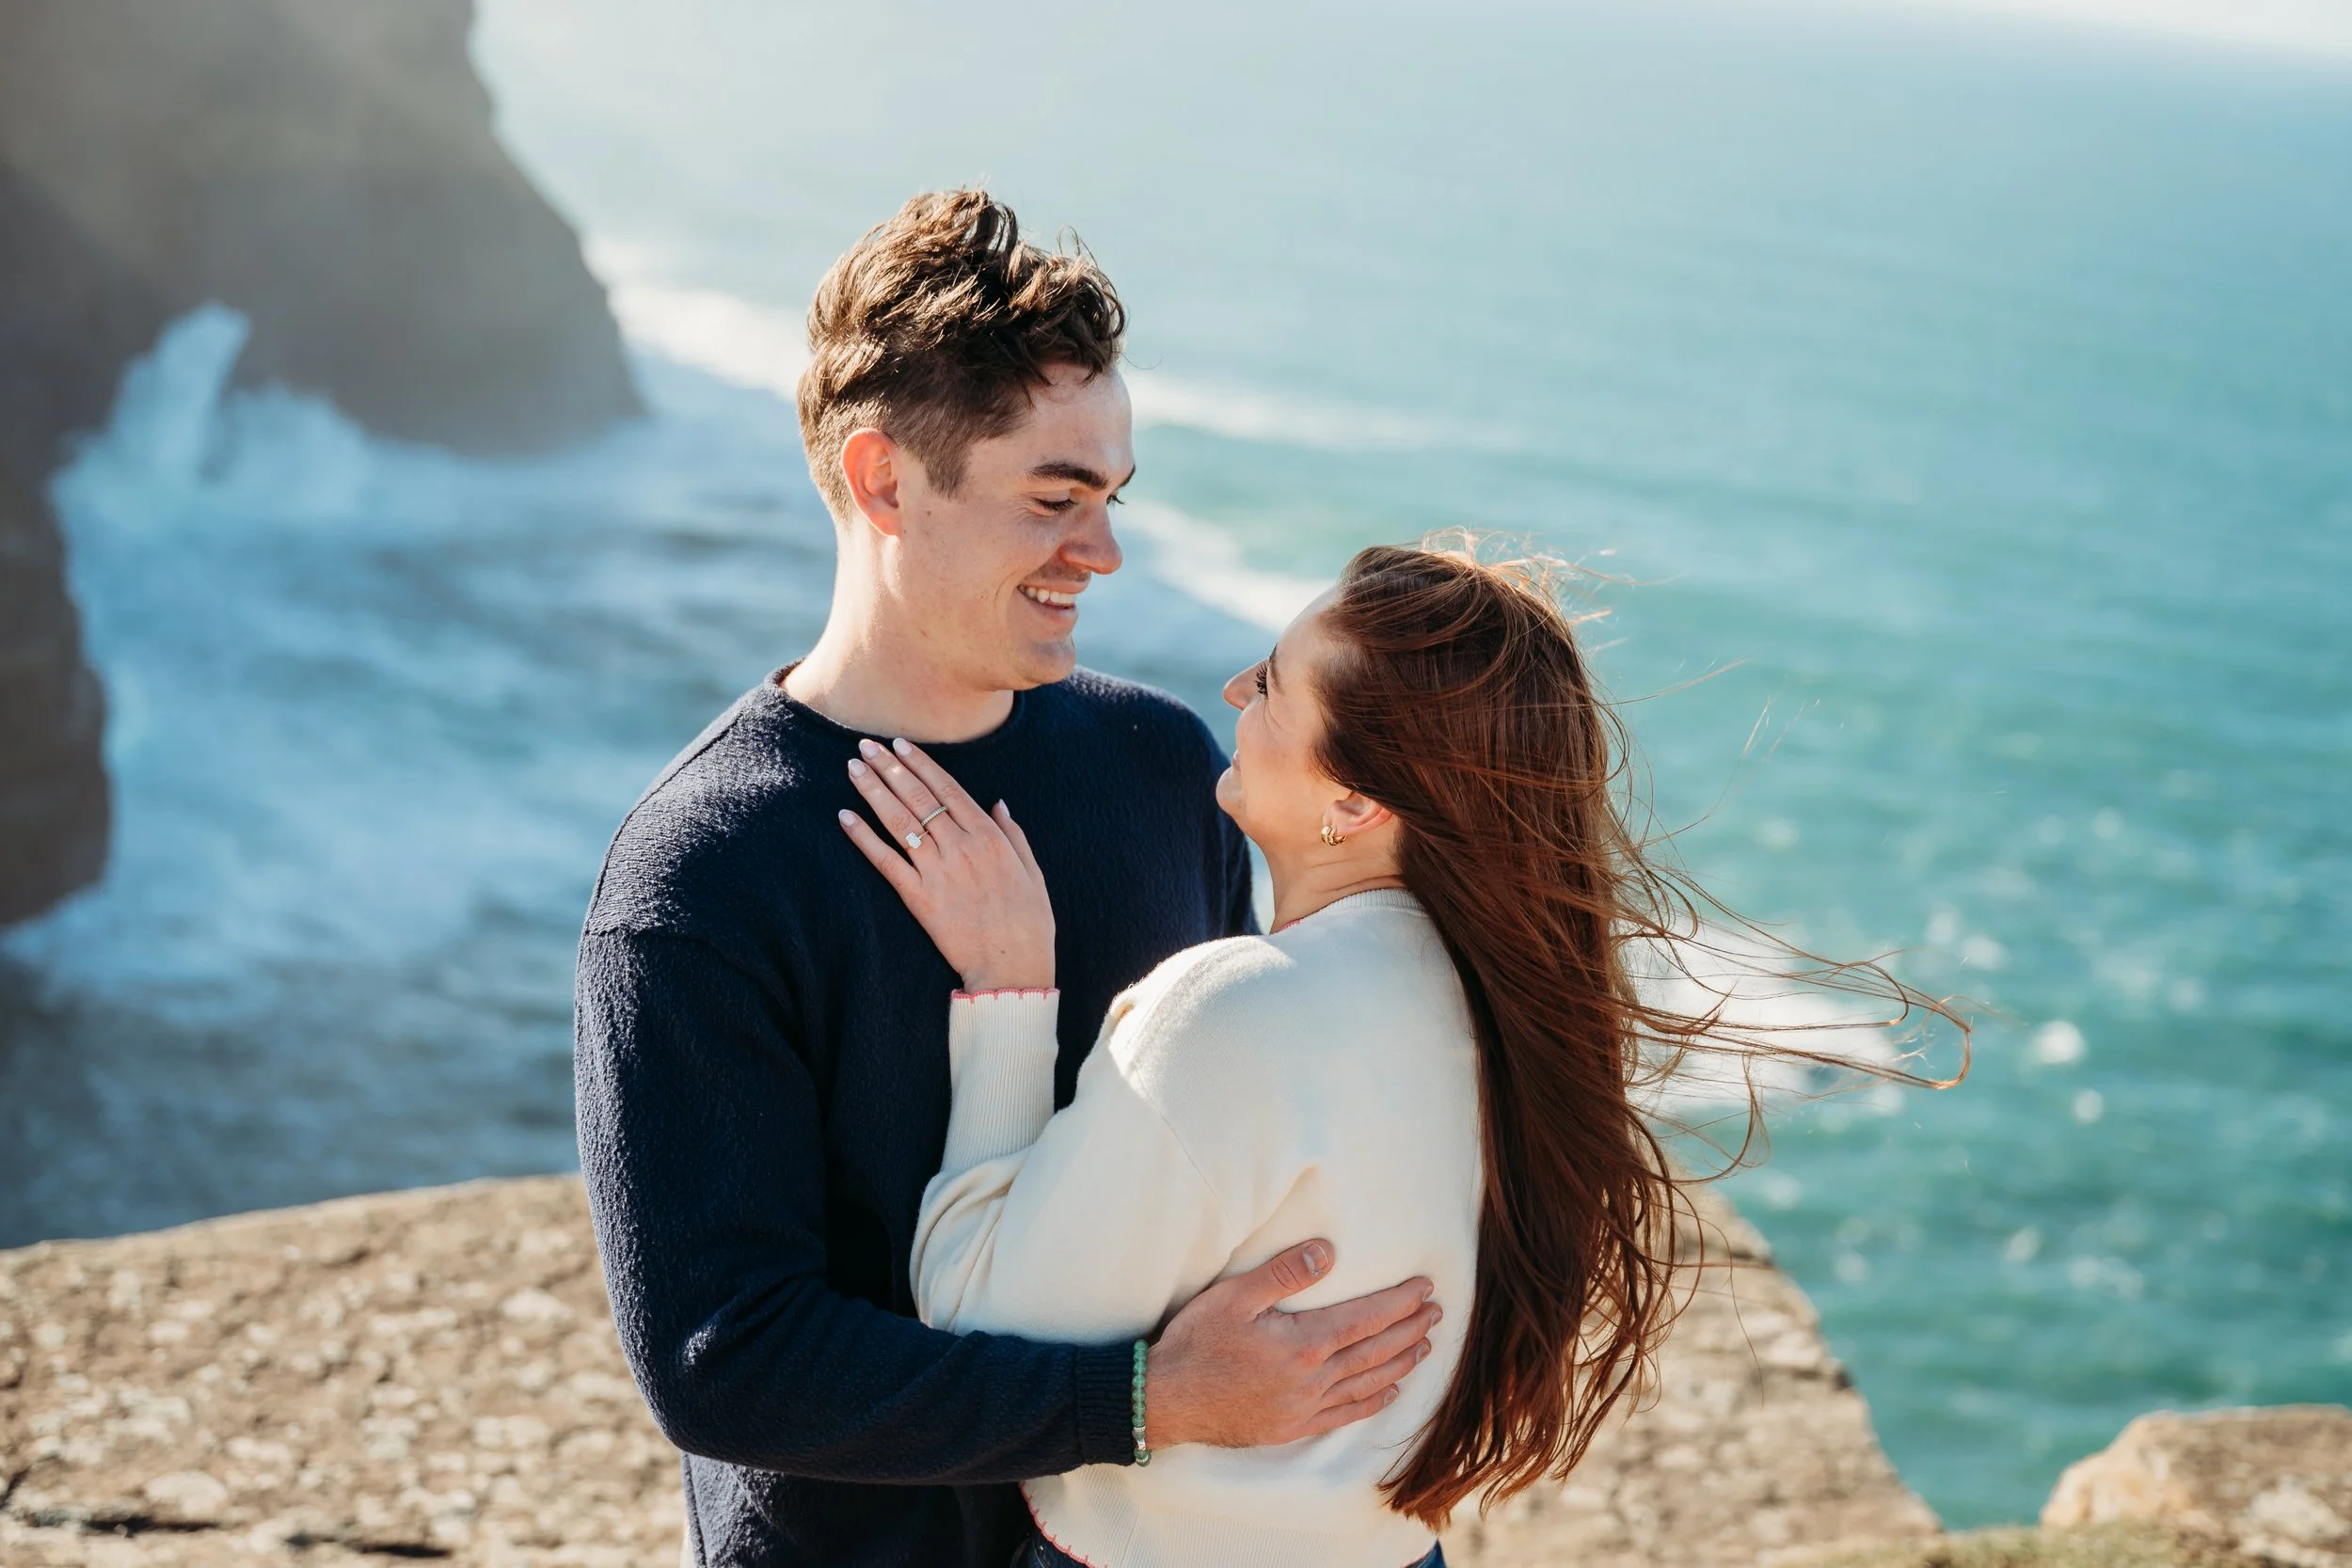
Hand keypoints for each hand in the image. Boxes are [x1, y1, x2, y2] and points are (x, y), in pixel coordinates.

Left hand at [837, 737, 1055, 992]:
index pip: (948, 788)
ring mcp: (937, 872)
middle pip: (918, 798)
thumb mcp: (1033, 871)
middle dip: (890, 768)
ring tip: (853, 768)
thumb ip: (1014, 833)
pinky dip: (863, 838)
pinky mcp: (918, 899)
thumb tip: (997, 802)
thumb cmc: (1030, 923)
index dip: (921, 764)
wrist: (1013, 967)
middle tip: (865, 745)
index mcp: (989, 837)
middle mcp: (961, 847)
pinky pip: (885, 862)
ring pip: (899, 821)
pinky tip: (845, 817)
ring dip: (874, 791)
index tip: (900, 745)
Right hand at [1145, 1240, 1439, 1448]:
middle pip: (1375, 1350)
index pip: (1366, 1318)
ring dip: (1400, 1362)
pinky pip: (1345, 1414)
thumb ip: (1284, 1273)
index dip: (1399, 1302)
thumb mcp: (1234, 1296)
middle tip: (1436, 1312)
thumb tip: (1328, 1252)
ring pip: (1367, 1383)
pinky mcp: (1293, 1427)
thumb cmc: (1195, 1343)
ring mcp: (1305, 1408)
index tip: (1425, 1288)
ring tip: (1425, 1345)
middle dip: (1409, 1329)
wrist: (1166, 1401)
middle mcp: (1312, 1380)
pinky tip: (1389, 1392)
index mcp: (1303, 1344)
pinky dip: (1372, 1401)